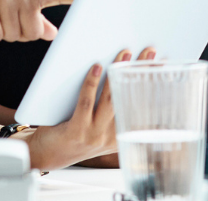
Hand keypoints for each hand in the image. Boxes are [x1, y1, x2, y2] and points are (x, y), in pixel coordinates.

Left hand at [24, 48, 155, 169]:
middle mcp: (110, 138)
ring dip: (118, 74)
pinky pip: (86, 103)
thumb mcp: (99, 128)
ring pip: (110, 100)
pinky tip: (95, 67)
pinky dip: (91, 83)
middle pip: (130, 100)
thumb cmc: (73, 134)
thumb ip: (113, 110)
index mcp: (121, 137)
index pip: (142, 109)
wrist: (46, 154)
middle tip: (149, 53)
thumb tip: (124, 74)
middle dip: (141, 73)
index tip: (162, 68)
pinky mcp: (76, 131)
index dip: (155, 87)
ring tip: (125, 54)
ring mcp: (94, 136)